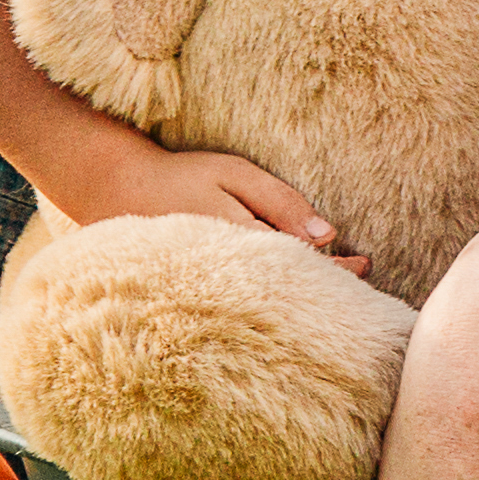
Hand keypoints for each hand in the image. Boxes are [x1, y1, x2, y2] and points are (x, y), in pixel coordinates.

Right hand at [64, 137, 367, 275]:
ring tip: (332, 298)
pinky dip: (267, 302)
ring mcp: (209, 291)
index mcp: (242, 246)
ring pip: (266, 305)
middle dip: (326, 290)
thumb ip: (280, 202)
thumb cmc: (180, 176)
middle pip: (289, 295)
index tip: (364, 265)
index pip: (302, 267)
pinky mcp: (195, 296)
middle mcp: (228, 276)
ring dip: (299, 300)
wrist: (113, 192)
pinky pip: (240, 305)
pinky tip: (282, 301)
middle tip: (361, 281)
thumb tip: (327, 236)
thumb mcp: (235, 174)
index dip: (337, 271)